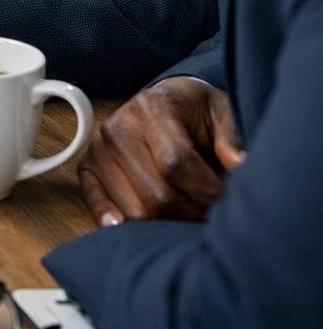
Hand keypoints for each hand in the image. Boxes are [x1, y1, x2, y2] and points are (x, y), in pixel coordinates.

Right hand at [79, 77, 245, 225]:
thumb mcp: (222, 112)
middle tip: (214, 219)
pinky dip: (108, 218)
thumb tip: (241, 167)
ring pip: (134, 208)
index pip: (176, 163)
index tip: (230, 204)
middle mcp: (118, 128)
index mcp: (152, 109)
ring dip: (167, 224)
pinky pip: (94, 200)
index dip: (207, 192)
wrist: (163, 102)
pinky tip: (125, 227)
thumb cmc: (195, 111)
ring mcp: (99, 149)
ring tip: (189, 219)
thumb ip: (232, 139)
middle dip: (192, 214)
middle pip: (156, 193)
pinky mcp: (87, 167)